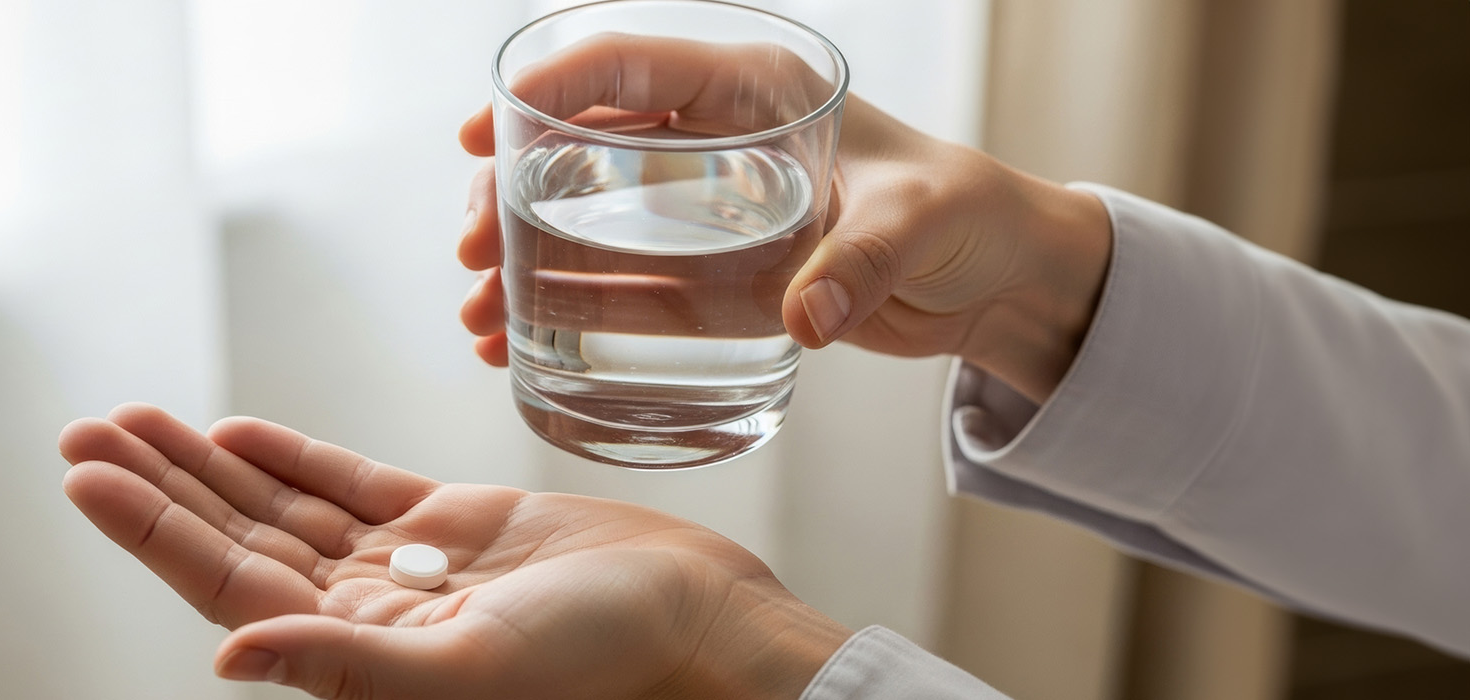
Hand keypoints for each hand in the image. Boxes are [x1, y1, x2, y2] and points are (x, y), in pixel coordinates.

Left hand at [60, 403, 850, 699]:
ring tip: (136, 420)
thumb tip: (225, 654)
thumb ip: (343, 664)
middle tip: (84, 430)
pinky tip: (238, 431)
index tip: (87, 476)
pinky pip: (350, 487)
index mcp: (358, 656)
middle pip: (237, 541)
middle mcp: (367, 614)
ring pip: (281, 509)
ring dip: (209, 465)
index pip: (227, 585)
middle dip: (158, 486)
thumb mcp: (466, 669)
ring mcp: (406, 567)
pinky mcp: (453, 526)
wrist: (699, 625)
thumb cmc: (601, 663)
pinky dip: (292, 458)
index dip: (153, 530)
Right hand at [458, 37, 1112, 402]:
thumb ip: (865, 263)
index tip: (482, 132)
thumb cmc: (970, 216)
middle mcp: (715, 142)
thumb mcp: (921, 223)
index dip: (546, 90)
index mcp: (754, 90)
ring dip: (520, 262)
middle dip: (508, 193)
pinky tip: (517, 341)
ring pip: (584, 221)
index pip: (628, 70)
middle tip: (472, 251)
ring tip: (479, 316)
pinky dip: (565, 310)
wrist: (1000, 279)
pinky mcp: (714, 277)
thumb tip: (809, 316)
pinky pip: (621, 289)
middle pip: (580, 148)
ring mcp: (706, 212)